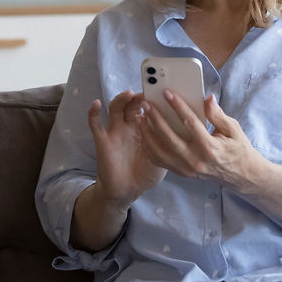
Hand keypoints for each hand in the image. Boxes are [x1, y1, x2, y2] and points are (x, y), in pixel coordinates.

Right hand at [87, 90, 166, 210]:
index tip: (163, 90)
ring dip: (121, 99)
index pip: (149, 107)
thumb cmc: (147, 173)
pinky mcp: (103, 141)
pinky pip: (95, 125)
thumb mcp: (164, 156)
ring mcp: (115, 132)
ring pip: (115, 108)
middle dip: (140, 96)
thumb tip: (188, 127)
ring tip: (129, 94)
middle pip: (132, 104)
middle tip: (148, 90)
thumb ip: (170, 142)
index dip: (154, 98)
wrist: (128, 191)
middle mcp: (130, 126)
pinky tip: (96, 104)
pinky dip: (93, 113)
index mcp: (145, 128)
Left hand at [139, 90, 267, 191]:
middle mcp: (196, 160)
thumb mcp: (233, 129)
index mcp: (210, 147)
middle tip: (146, 104)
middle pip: (169, 137)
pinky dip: (149, 148)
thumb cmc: (237, 148)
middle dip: (155, 119)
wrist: (240, 175)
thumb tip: (207, 98)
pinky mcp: (181, 173)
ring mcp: (186, 169)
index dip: (177, 106)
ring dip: (147, 134)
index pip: (190, 123)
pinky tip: (143, 134)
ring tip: (140, 118)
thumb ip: (218, 114)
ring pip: (160, 151)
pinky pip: (160, 161)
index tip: (166, 93)